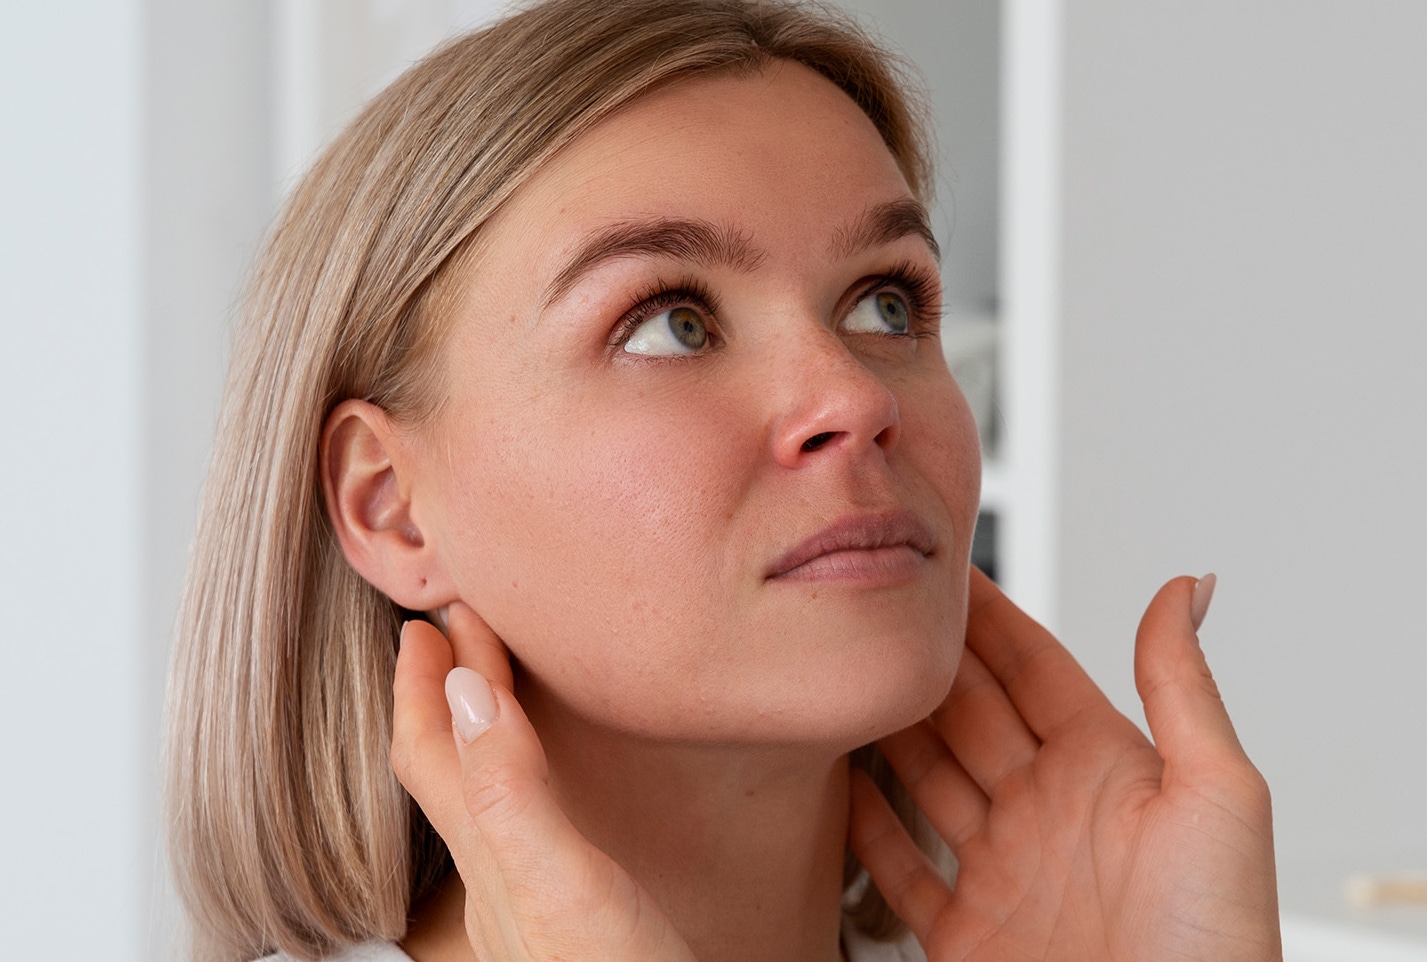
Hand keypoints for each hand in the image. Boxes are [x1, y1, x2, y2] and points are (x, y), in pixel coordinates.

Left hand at [390, 603, 695, 961]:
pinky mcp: (577, 917)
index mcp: (491, 860)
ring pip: (485, 795)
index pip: (431, 751)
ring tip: (493, 683)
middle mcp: (500, 880)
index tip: (428, 617)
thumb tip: (459, 690)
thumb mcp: (566, 885)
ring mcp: (535, 902)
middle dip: (446, 691)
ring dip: (481, 727)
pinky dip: (528, 774)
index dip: (423, 680)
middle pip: (449, 767)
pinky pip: (529, 822)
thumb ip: (511, 792)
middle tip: (452, 628)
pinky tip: (557, 783)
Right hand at [850, 569, 1280, 960]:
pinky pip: (901, 867)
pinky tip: (842, 787)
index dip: (989, 617)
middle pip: (969, 713)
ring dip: (889, 730)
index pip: (1034, 669)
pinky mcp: (965, 936)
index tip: (945, 568)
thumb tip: (1188, 586)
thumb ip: (1183, 688)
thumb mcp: (1218, 797)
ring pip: (928, 778)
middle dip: (926, 658)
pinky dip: (867, 827)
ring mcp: (1004, 873)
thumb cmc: (1212, 944)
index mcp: (1107, 771)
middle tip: (875, 605)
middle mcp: (1049, 813)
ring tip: (846, 679)